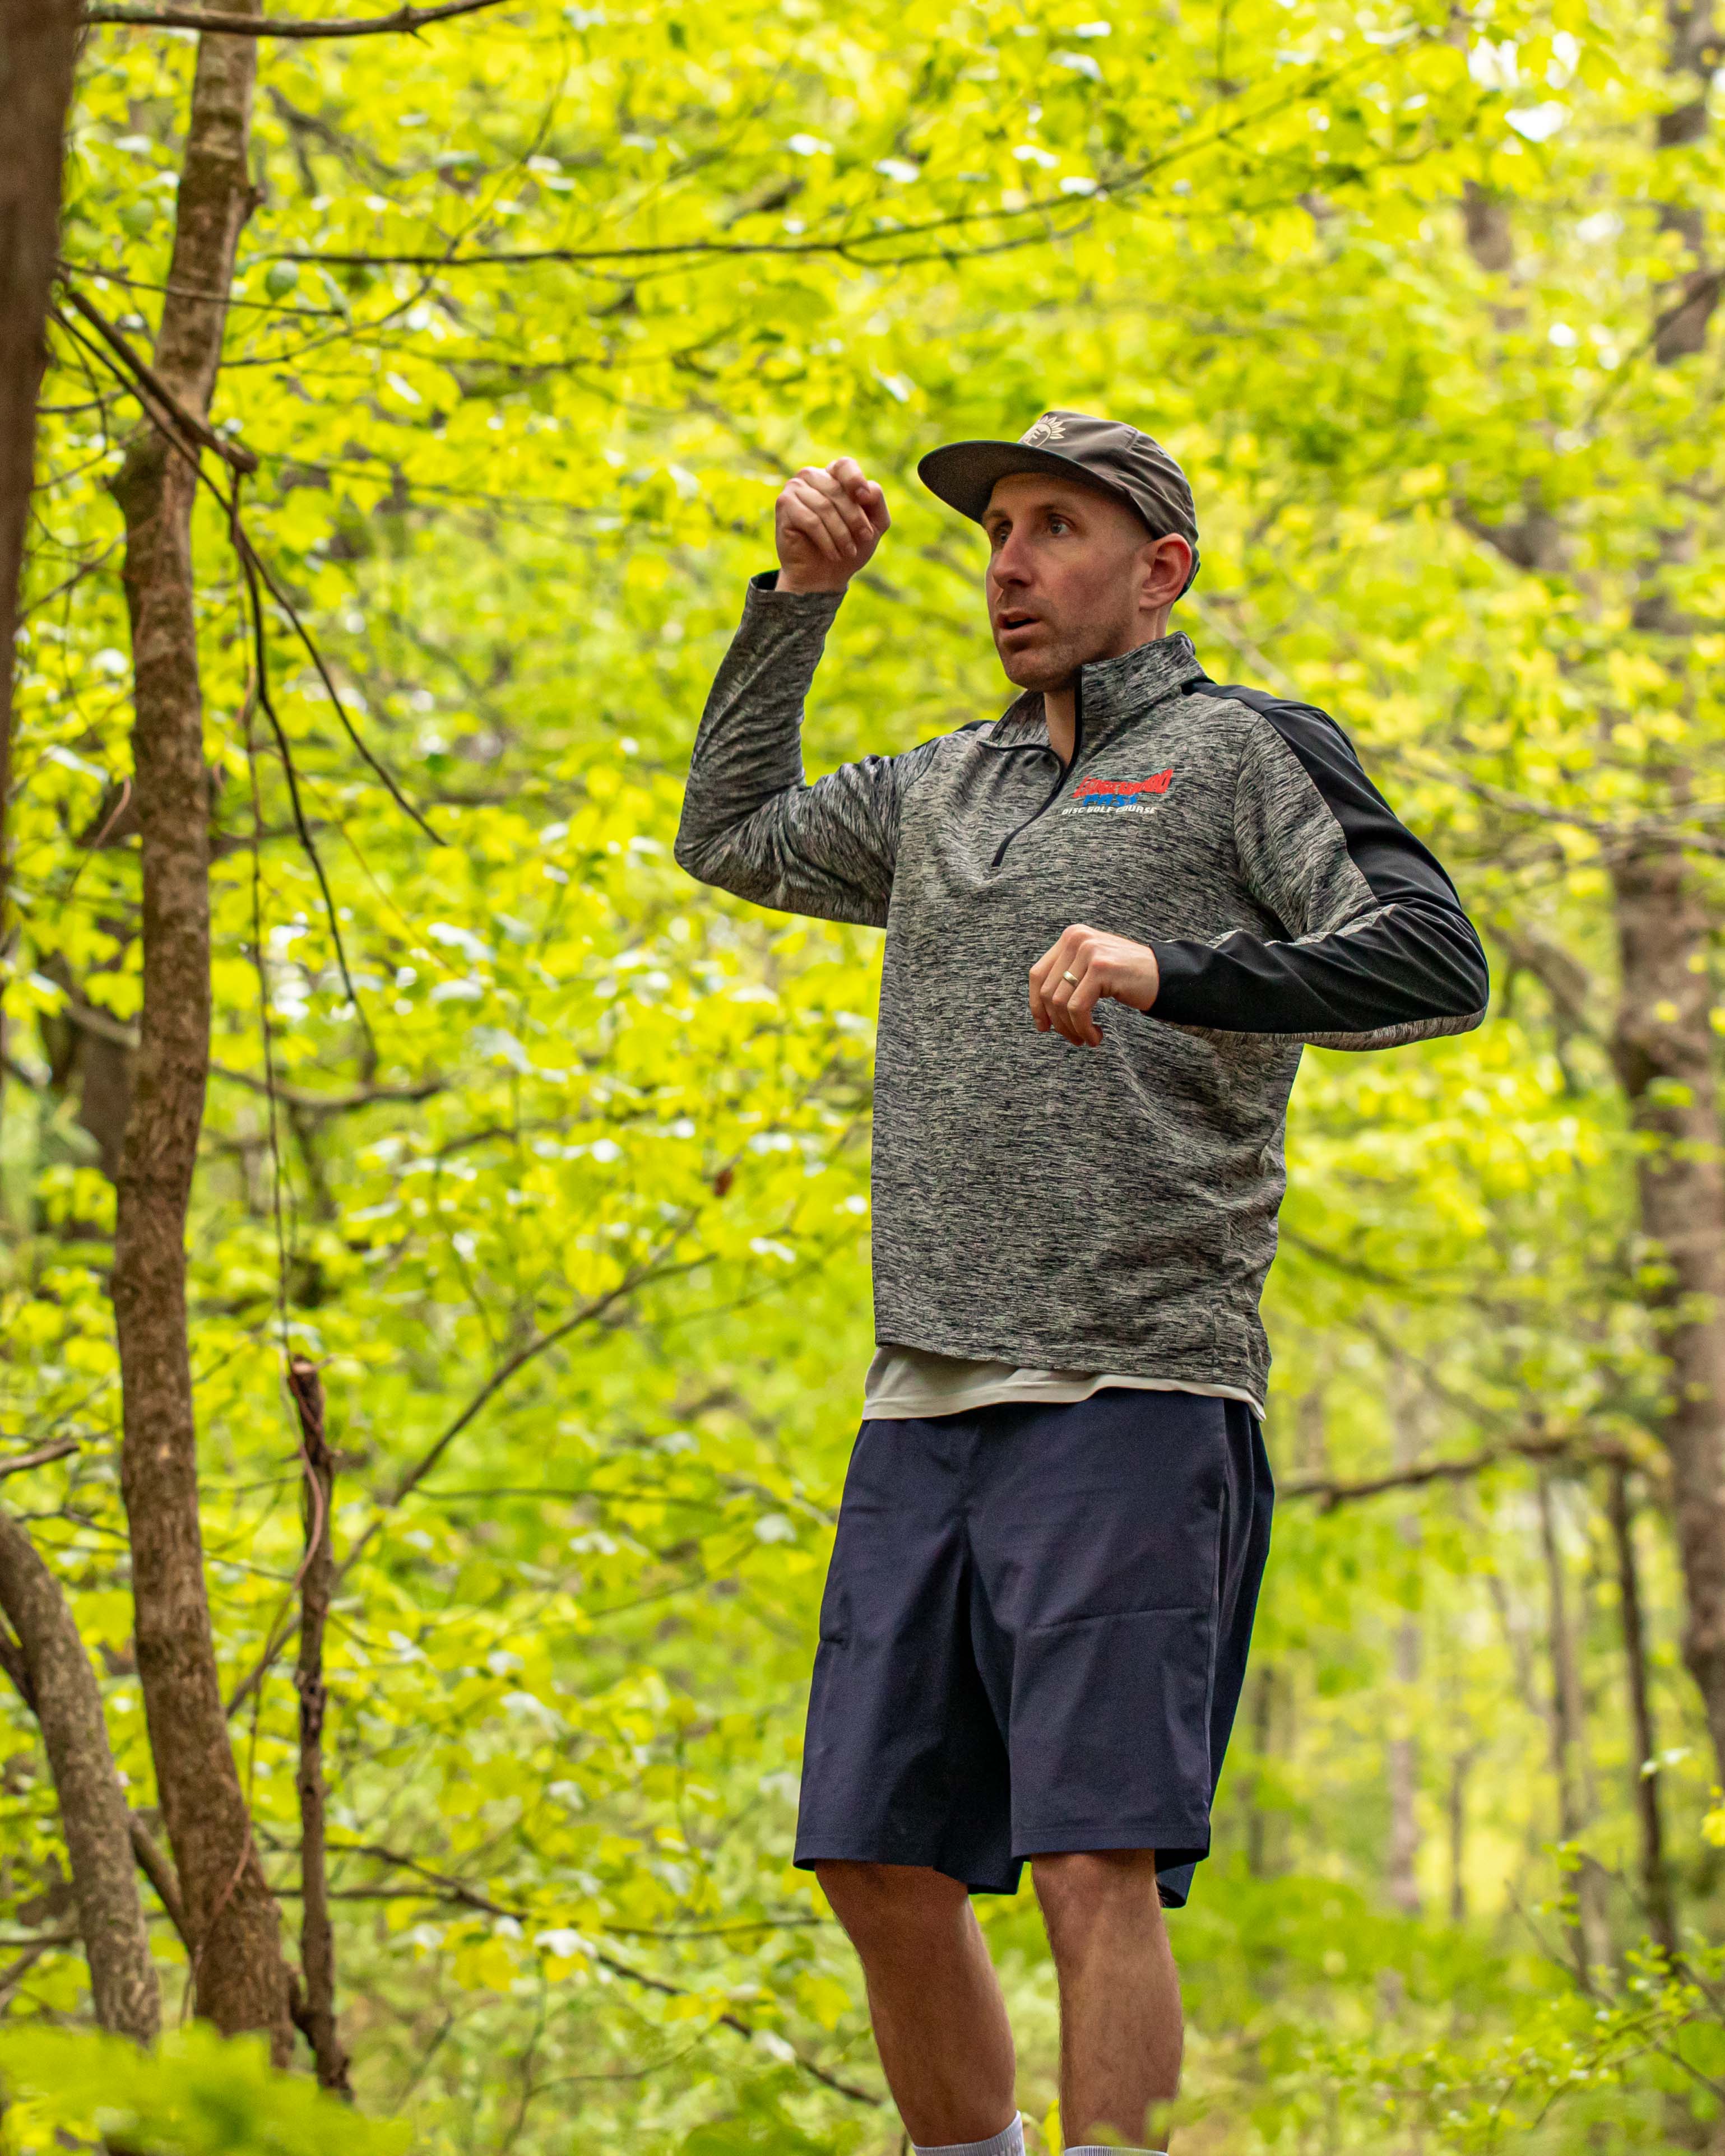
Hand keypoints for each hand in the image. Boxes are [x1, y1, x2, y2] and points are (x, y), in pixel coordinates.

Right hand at [775, 457, 889, 592]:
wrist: (823, 576)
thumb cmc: (849, 546)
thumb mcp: (875, 523)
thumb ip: (877, 501)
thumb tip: (868, 488)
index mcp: (833, 475)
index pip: (845, 466)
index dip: (855, 480)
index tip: (864, 499)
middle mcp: (812, 476)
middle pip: (837, 490)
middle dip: (854, 518)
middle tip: (864, 538)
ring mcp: (795, 488)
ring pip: (824, 506)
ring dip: (841, 533)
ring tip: (848, 551)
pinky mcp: (784, 504)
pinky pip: (810, 520)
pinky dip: (826, 540)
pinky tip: (833, 553)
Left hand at [1030, 924, 1160, 1046]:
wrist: (1166, 976)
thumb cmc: (1128, 977)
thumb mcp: (1091, 969)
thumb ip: (1067, 976)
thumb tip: (1039, 1007)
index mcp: (1071, 936)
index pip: (1037, 974)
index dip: (1036, 1005)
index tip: (1043, 1027)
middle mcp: (1076, 938)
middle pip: (1047, 991)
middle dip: (1057, 1022)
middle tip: (1073, 1038)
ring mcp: (1088, 951)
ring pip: (1060, 1003)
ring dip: (1072, 1029)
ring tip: (1087, 1038)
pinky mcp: (1101, 968)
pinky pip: (1077, 1008)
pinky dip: (1083, 1028)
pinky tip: (1096, 1036)